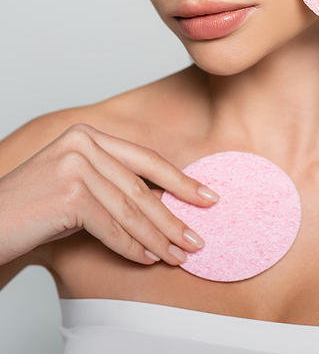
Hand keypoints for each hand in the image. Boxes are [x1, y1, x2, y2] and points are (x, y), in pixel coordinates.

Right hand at [0, 123, 218, 265]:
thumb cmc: (34, 209)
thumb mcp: (78, 185)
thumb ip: (114, 183)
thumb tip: (166, 202)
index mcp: (89, 135)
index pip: (144, 159)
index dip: (179, 180)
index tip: (207, 197)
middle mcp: (83, 143)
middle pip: (141, 185)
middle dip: (174, 215)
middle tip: (198, 238)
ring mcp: (75, 165)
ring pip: (130, 207)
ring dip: (158, 236)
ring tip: (178, 255)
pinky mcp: (68, 192)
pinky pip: (111, 225)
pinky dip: (132, 246)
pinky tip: (148, 259)